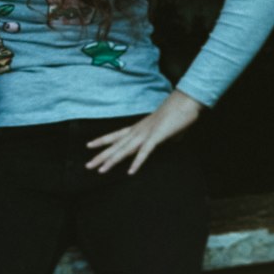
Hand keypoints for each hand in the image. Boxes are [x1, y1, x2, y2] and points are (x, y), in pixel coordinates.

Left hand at [85, 90, 202, 174]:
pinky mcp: (156, 137)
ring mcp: (145, 134)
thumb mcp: (164, 129)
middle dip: (101, 156)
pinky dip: (137, 162)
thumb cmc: (176, 114)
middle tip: (88, 166)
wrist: (185, 101)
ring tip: (101, 170)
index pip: (115, 135)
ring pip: (125, 150)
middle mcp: (137, 131)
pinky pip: (145, 152)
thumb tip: (171, 141)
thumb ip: (163, 137)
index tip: (88, 146)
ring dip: (112, 161)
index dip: (101, 141)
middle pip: (115, 145)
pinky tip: (130, 172)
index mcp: (138, 128)